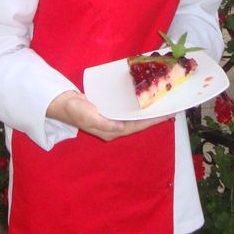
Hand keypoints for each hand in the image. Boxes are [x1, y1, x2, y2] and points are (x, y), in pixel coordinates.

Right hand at [47, 91, 170, 140]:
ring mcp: (112, 120)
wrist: (63, 103)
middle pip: (138, 123)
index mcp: (111, 131)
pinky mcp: (109, 112)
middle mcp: (114, 128)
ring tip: (161, 107)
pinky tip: (143, 101)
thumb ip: (106, 124)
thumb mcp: (90, 117)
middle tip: (169, 110)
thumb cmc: (76, 111)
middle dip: (153, 118)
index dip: (152, 121)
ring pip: (134, 117)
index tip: (166, 116)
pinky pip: (127, 110)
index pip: (136, 127)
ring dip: (147, 113)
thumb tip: (122, 129)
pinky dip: (137, 107)